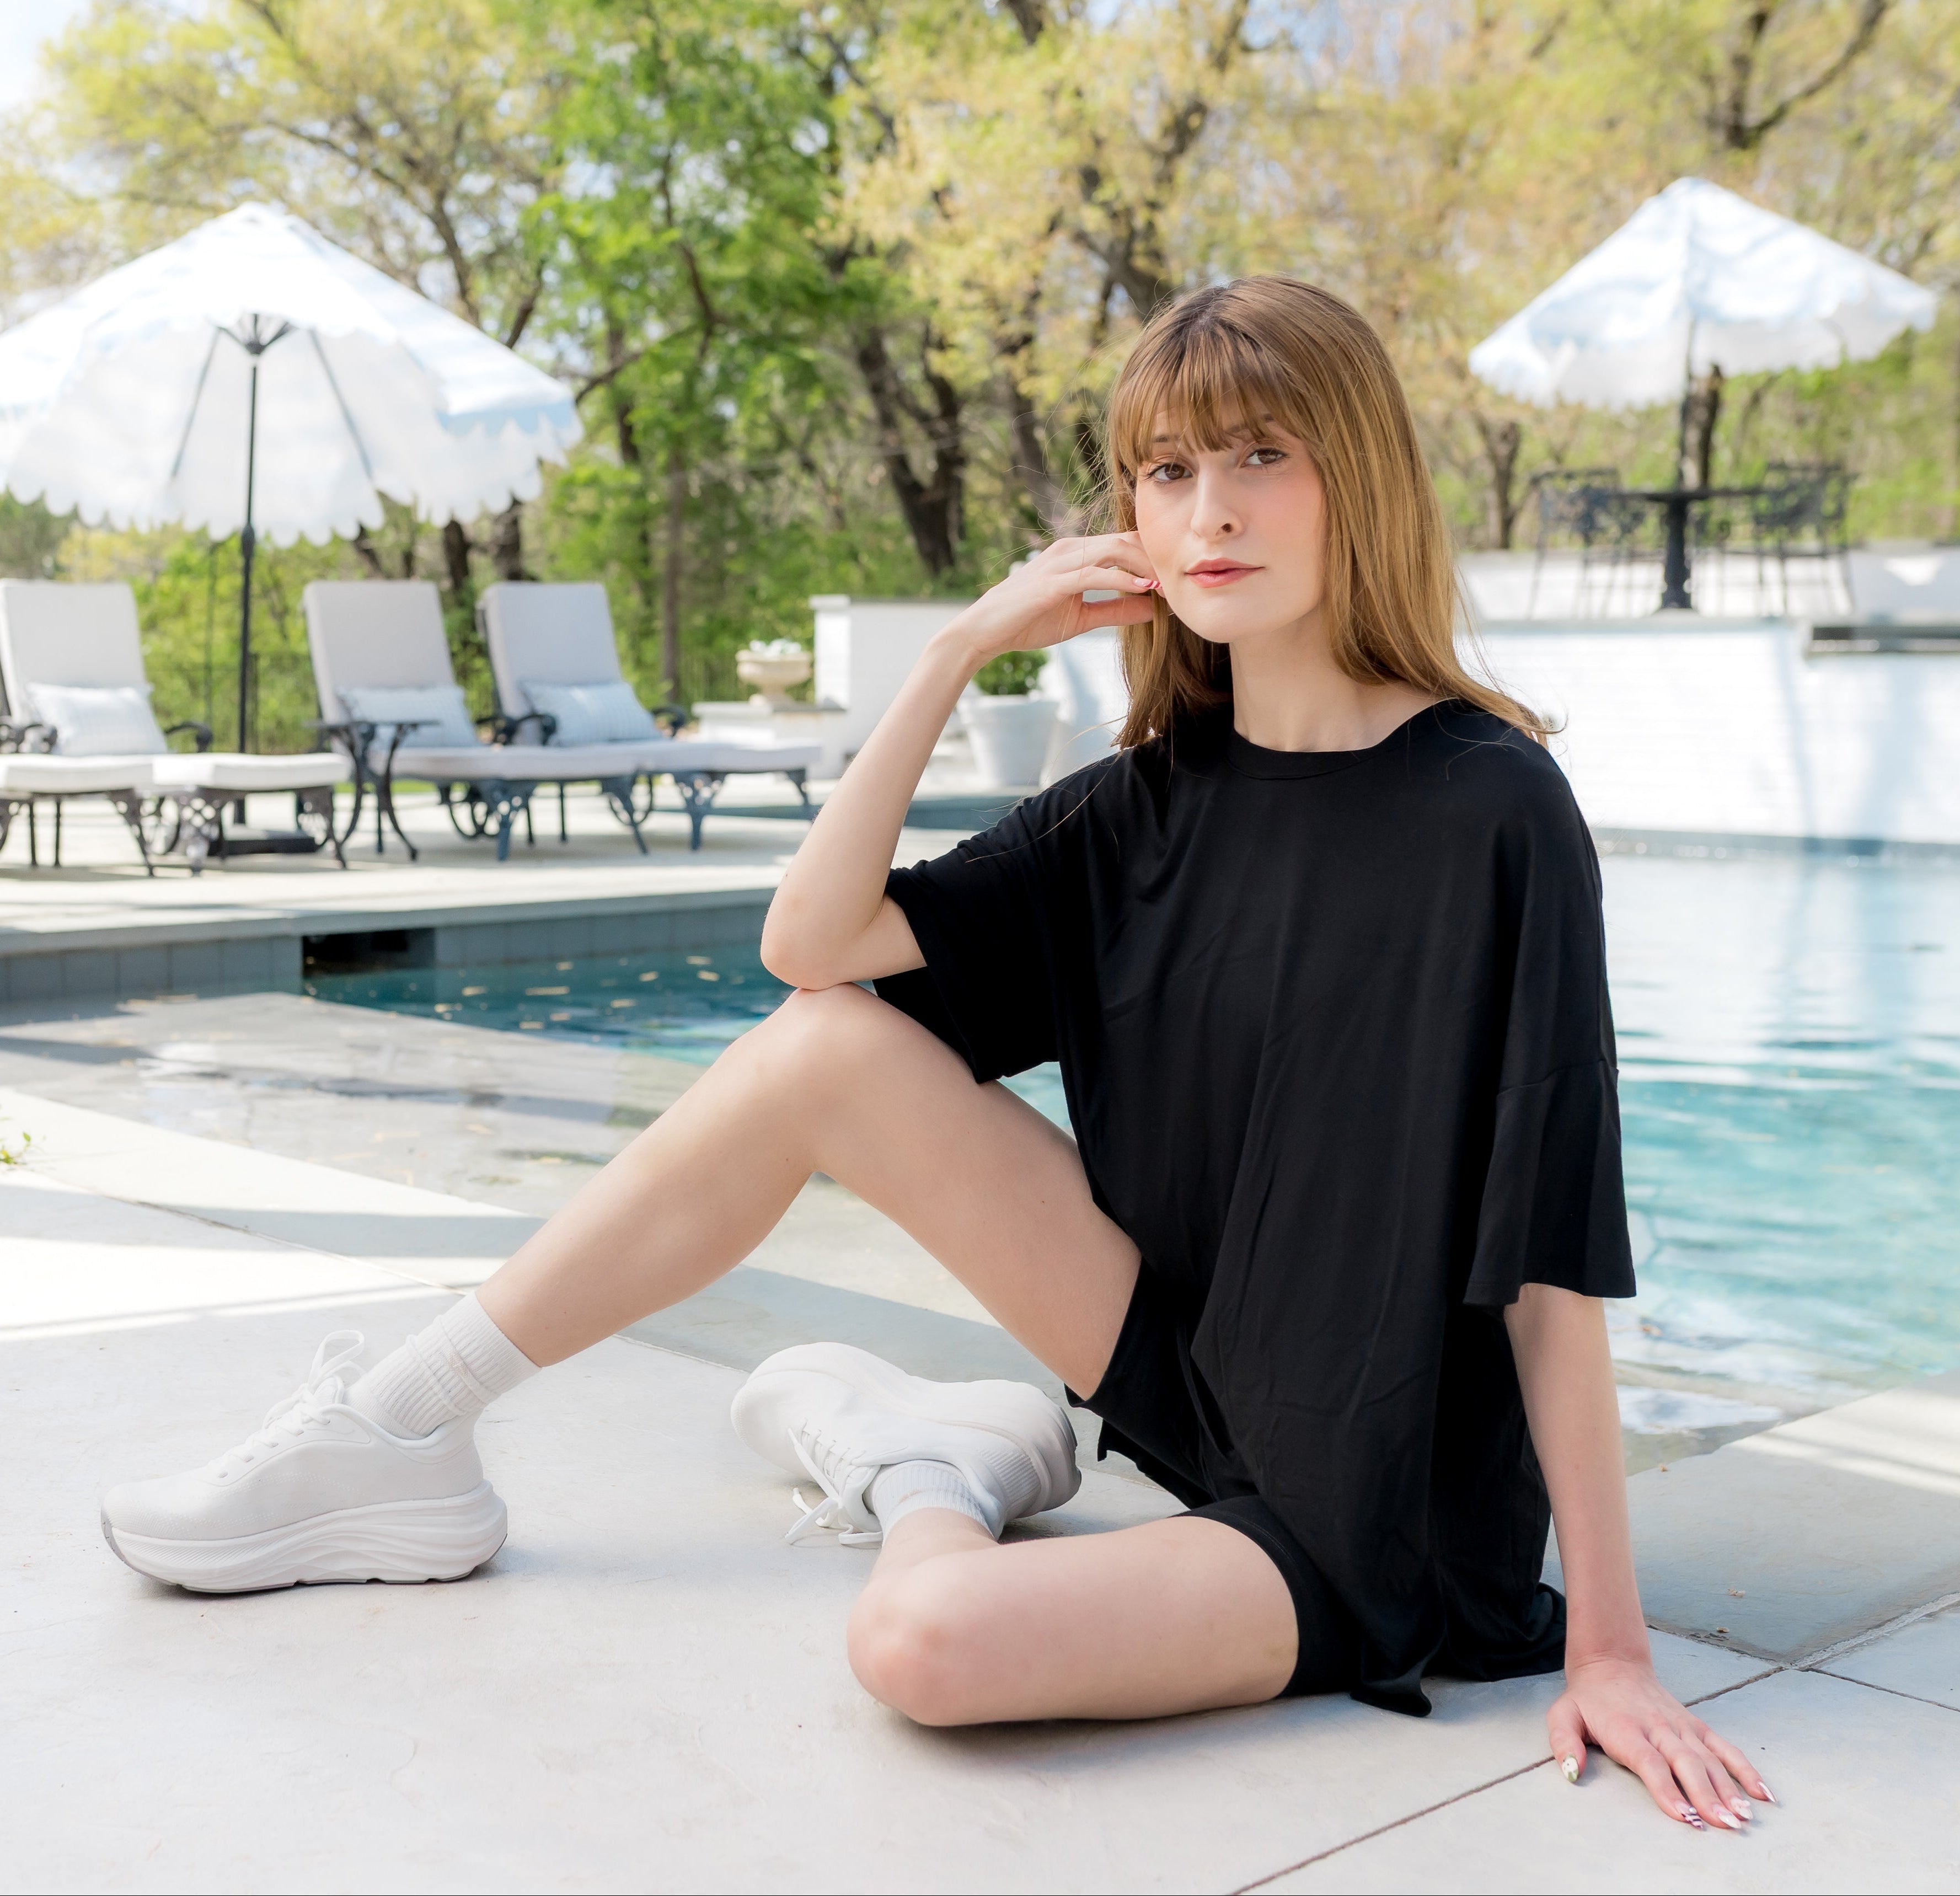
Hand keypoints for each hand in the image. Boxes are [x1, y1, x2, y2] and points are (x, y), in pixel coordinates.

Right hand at [950, 533, 1159, 667]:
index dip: (1153, 557)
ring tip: (1170, 583)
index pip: (1124, 543)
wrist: (986, 631)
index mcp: (1077, 554)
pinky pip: (1095, 574)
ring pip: (1114, 550)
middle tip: (1182, 577)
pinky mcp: (1053, 581)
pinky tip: (1145, 589)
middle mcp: (1070, 549)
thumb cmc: (1029, 622)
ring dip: (1146, 565)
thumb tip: (1152, 609)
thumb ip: (1116, 610)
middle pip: (1125, 540)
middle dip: (1156, 557)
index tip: (1177, 578)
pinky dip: (1124, 580)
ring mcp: (1061, 562)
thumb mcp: (1081, 618)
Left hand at [1550, 1655, 1772, 1830]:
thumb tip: (1571, 1772)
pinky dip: (1745, 1769)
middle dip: (1706, 1796)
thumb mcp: (1562, 1714)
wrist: (1611, 1663)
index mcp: (1627, 1729)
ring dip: (1729, 1789)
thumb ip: (1564, 1743)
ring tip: (1744, 1817)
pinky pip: (1724, 1747)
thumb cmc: (1588, 1699)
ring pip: (1709, 1758)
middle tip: (1725, 1825)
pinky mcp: (1695, 1725)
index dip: (1667, 1789)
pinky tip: (1762, 1794)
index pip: (1650, 1763)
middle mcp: (1658, 1727)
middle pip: (1686, 1764)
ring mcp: (1681, 1725)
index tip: (1684, 1817)